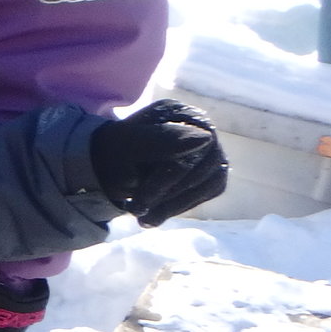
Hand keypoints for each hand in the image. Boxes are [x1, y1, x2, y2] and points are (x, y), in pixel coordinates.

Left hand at [90, 99, 225, 226]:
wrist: (114, 164)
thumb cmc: (116, 151)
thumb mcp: (126, 146)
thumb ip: (159, 140)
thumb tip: (205, 137)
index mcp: (178, 112)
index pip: (185, 148)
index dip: (163, 181)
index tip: (138, 203)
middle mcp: (203, 127)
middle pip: (199, 167)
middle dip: (165, 196)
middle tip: (135, 213)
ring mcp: (212, 149)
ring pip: (207, 182)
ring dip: (173, 205)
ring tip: (143, 219)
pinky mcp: (216, 170)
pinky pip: (210, 190)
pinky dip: (182, 205)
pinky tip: (158, 213)